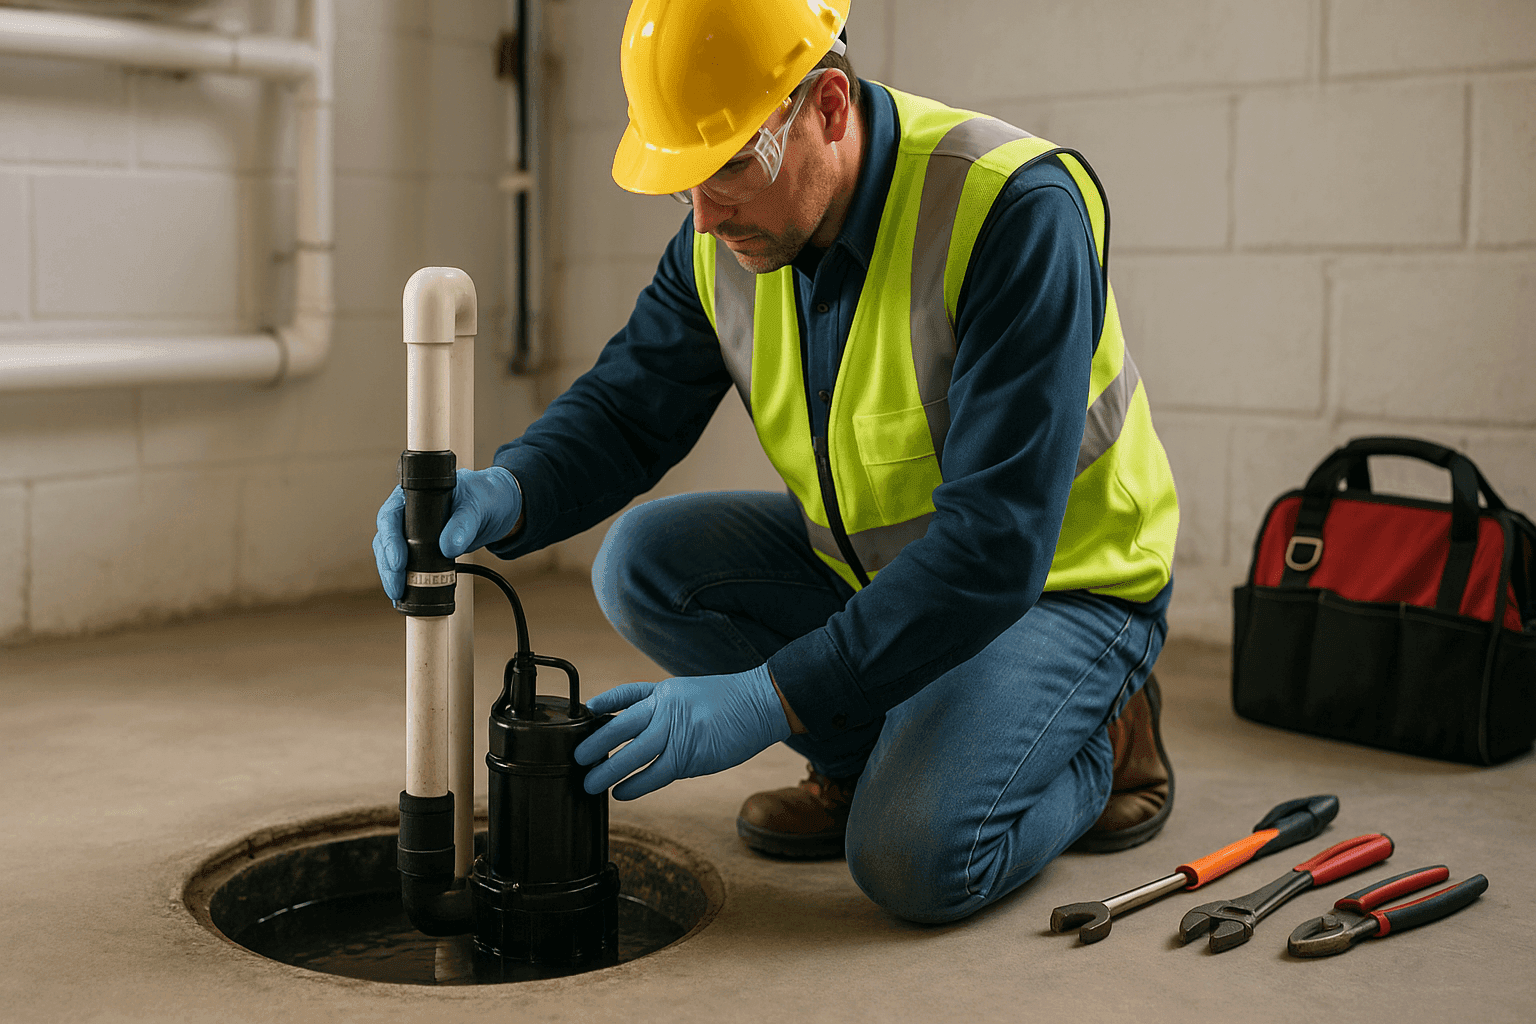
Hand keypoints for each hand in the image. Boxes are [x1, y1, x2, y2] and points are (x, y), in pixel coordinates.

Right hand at [373, 466, 522, 600]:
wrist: (499, 507)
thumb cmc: (485, 496)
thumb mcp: (477, 506)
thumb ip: (464, 524)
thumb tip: (448, 547)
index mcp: (415, 494)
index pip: (391, 515)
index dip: (391, 539)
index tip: (399, 561)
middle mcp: (408, 511)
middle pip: (386, 538)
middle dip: (388, 564)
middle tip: (397, 586)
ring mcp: (414, 530)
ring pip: (392, 553)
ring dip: (393, 574)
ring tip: (398, 593)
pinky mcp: (424, 547)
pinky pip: (408, 563)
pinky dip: (405, 577)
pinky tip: (405, 593)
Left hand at [574, 665, 789, 799]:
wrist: (761, 703)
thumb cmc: (731, 701)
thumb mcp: (691, 692)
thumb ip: (666, 707)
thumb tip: (642, 728)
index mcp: (665, 691)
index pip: (627, 694)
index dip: (604, 703)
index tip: (586, 711)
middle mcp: (666, 709)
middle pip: (619, 727)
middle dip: (595, 744)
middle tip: (577, 757)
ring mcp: (676, 732)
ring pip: (632, 754)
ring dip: (607, 770)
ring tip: (589, 783)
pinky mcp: (689, 756)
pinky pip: (654, 774)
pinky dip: (634, 784)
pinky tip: (620, 792)